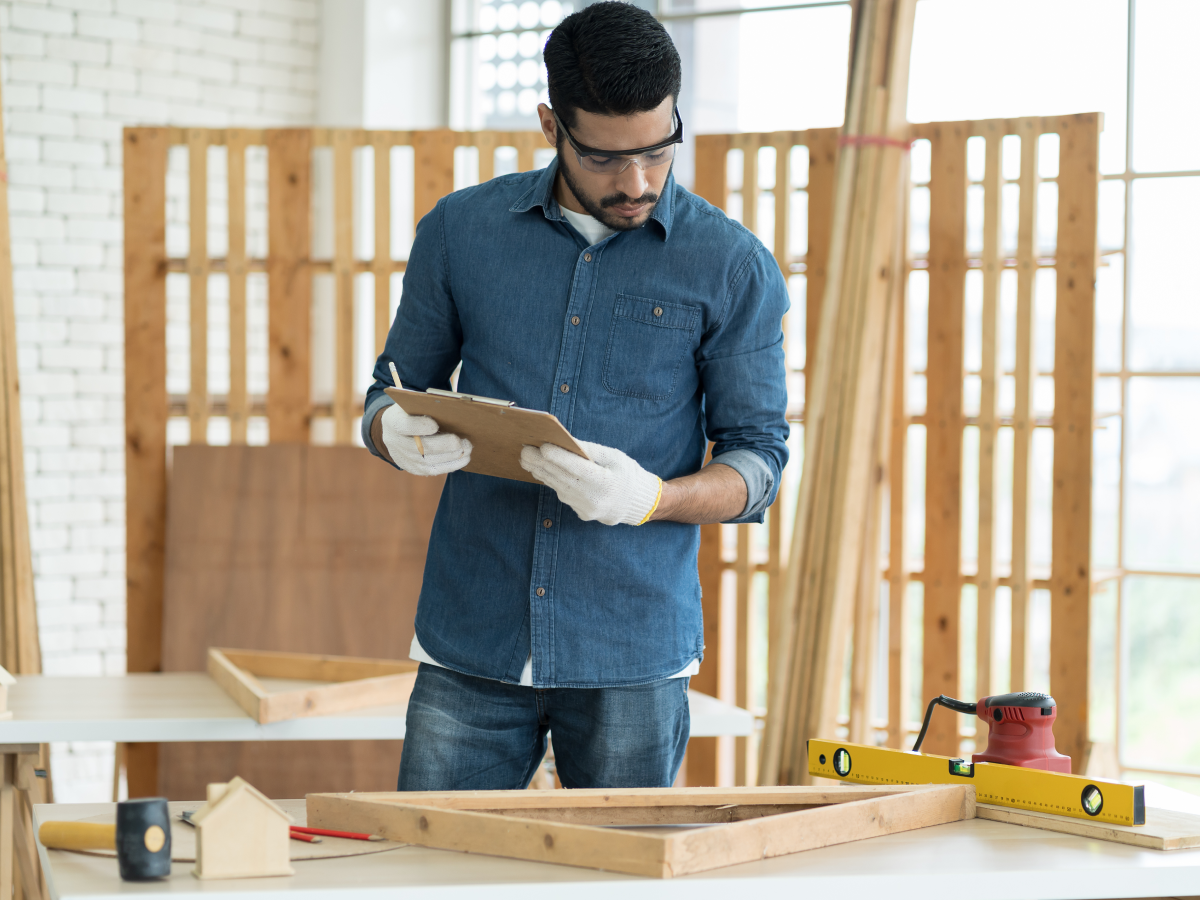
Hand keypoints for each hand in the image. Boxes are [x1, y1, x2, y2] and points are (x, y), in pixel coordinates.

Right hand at [381, 404, 471, 475]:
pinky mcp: (413, 469)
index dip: (420, 427)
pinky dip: (451, 465)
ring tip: (467, 448)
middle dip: (443, 445)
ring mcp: (403, 458)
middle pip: (420, 448)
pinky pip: (433, 470)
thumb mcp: (412, 405)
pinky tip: (463, 458)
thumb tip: (452, 409)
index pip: (404, 426)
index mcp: (393, 421)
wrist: (394, 432)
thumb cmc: (410, 413)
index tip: (435, 425)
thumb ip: (426, 406)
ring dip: (451, 456)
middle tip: (461, 441)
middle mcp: (395, 442)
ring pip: (428, 461)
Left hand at [519, 440, 661, 525]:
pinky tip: (540, 469)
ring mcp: (586, 508)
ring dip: (540, 471)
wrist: (635, 503)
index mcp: (607, 483)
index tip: (542, 446)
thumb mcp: (614, 457)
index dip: (559, 458)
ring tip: (526, 458)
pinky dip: (551, 480)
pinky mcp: (580, 512)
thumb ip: (589, 450)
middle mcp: (594, 498)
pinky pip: (562, 493)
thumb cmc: (626, 474)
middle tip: (525, 449)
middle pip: (562, 478)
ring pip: (557, 486)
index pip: (578, 469)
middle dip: (541, 463)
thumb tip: (564, 440)